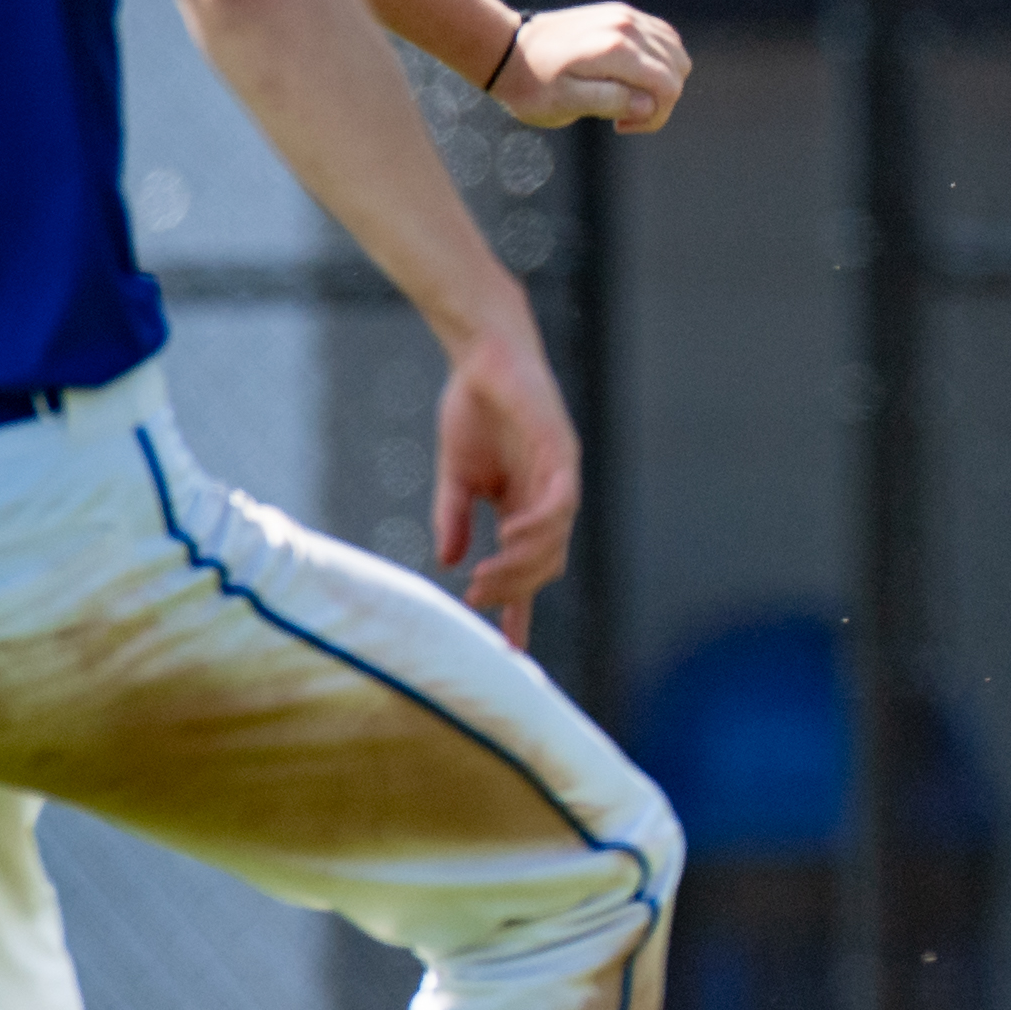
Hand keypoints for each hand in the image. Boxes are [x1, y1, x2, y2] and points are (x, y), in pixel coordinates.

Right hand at [429, 319, 581, 644]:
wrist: (484, 359)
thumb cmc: (472, 412)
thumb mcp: (457, 476)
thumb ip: (455, 518)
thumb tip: (448, 561)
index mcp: (525, 508)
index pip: (528, 570)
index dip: (518, 609)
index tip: (508, 650)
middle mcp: (548, 499)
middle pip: (545, 564)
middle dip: (514, 591)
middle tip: (477, 603)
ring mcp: (559, 477)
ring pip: (554, 539)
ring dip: (521, 564)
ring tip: (487, 579)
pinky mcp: (562, 452)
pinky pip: (560, 500)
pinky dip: (539, 524)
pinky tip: (511, 536)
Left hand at [493, 0, 689, 133]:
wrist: (504, 49)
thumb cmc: (531, 85)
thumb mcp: (564, 104)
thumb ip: (611, 102)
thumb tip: (649, 104)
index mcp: (616, 50)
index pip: (668, 86)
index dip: (656, 115)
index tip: (621, 126)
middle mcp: (626, 26)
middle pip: (677, 67)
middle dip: (661, 99)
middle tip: (624, 115)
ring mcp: (624, 15)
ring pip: (674, 50)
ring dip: (662, 78)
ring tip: (628, 95)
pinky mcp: (620, 13)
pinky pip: (661, 36)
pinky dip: (657, 60)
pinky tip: (630, 76)